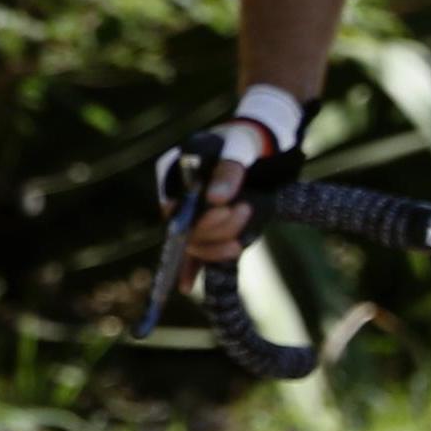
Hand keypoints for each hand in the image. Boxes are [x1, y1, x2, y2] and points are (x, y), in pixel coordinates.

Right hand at [155, 88, 299, 269]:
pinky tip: (185, 286)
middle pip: (184, 228)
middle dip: (215, 228)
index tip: (224, 209)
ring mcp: (191, 217)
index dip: (193, 215)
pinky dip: (191, 269)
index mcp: (172, 174)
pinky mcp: (207, 230)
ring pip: (195, 243)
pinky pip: (195, 253)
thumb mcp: (237, 149)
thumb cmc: (242, 144)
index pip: (173, 204)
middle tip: (244, 210)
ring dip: (218, 245)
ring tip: (243, 231)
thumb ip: (228, 171)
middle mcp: (177, 199)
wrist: (257, 151)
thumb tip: (218, 199)